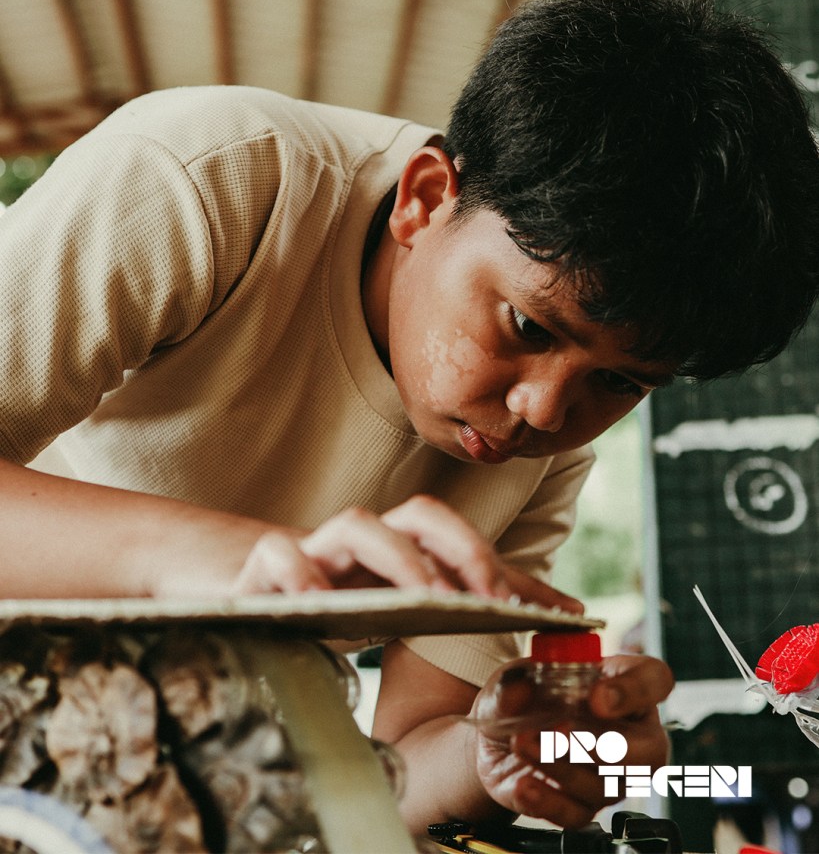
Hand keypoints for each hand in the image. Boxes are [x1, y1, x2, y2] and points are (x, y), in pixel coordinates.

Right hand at [229, 495, 583, 609]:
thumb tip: (565, 611)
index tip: (537, 610)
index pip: (460, 538)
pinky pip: (280, 555)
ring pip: (357, 524)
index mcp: (403, 546)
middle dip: (461, 550)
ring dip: (397, 559)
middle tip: (487, 600)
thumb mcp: (405, 606)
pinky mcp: (266, 568)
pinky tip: (319, 606)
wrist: (251, 594)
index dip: (496, 563)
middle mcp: (367, 538)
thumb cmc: (340, 599)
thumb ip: (471, 604)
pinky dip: (300, 574)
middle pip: (421, 515)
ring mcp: (317, 548)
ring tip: (423, 601)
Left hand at [473, 654, 673, 828]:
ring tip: (524, 744)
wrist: (498, 737)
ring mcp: (610, 776)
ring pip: (607, 785)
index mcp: (620, 683)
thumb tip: (517, 689)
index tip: (598, 697)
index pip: (653, 679)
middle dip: (605, 745)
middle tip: (560, 730)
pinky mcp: (583, 806)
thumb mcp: (514, 678)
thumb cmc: (525, 697)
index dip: (634, 690)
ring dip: (561, 766)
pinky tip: (524, 784)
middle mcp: (627, 732)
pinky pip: (577, 814)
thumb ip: (514, 681)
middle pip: (650, 750)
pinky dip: (548, 801)